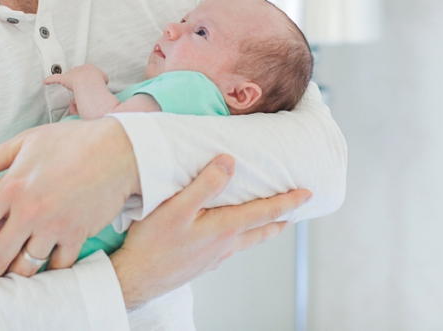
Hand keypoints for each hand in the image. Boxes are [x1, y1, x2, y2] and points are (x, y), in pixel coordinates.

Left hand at [0, 117, 138, 277]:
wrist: (119, 151)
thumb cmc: (73, 141)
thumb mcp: (28, 141)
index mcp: (13, 186)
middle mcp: (30, 211)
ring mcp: (54, 226)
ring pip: (26, 267)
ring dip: (17, 272)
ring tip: (11, 272)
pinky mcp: (77, 235)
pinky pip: (58, 265)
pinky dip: (50, 268)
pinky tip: (45, 265)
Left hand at [43, 64, 108, 91]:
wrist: (90, 81)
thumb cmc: (98, 81)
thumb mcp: (105, 79)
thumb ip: (102, 80)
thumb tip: (101, 84)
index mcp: (89, 67)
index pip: (88, 71)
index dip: (89, 78)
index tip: (91, 83)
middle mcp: (80, 68)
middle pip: (77, 73)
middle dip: (79, 79)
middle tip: (82, 86)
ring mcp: (71, 73)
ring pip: (69, 76)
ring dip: (70, 82)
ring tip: (72, 87)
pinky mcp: (64, 79)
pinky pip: (55, 78)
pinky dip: (50, 80)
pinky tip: (45, 81)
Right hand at [111, 155, 311, 308]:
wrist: (135, 279)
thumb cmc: (153, 244)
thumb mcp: (177, 208)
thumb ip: (205, 184)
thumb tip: (229, 162)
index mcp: (224, 228)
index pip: (264, 212)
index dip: (287, 202)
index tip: (307, 194)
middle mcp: (225, 245)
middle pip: (262, 230)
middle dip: (282, 218)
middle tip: (297, 210)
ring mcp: (214, 257)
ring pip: (248, 240)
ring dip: (263, 229)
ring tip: (272, 223)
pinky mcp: (202, 264)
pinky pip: (232, 247)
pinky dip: (243, 237)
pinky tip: (232, 236)